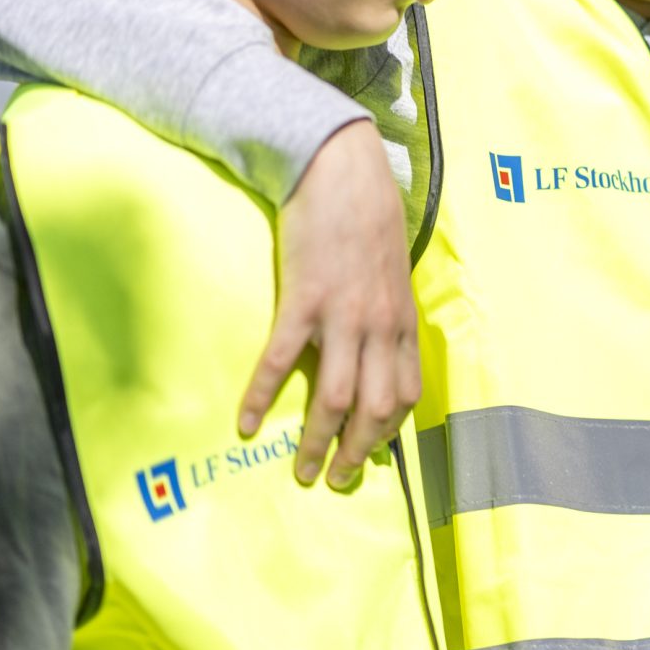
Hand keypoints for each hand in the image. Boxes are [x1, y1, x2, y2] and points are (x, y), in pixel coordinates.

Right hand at [240, 121, 420, 488]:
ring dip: (317, 442)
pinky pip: (281, 361)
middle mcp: (379, 324)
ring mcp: (342, 314)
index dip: (388, 432)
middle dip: (356, 452)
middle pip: (375, 408)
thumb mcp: (393, 270)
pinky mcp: (303, 299)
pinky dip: (262, 397)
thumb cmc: (367, 217)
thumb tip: (380, 345)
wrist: (340, 169)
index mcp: (402, 319)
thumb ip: (389, 311)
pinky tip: (245, 423)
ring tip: (301, 471)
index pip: (404, 393)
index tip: (370, 455)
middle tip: (335, 479)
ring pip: (335, 397)